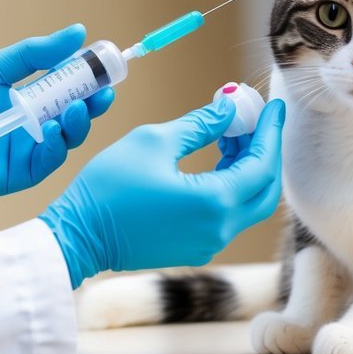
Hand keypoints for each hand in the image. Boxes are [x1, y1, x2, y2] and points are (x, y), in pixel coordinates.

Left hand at [0, 24, 115, 242]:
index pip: (68, 86)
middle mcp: (35, 125)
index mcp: (29, 99)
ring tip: (77, 107)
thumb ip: (31, 54)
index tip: (104, 62)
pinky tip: (53, 130)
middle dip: (94, 100)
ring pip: (69, 137)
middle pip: (76, 112)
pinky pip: (49, 160)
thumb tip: (76, 32)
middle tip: (105, 89)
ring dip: (79, 121)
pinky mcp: (23, 173)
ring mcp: (31, 150)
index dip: (88, 76)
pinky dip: (57, 145)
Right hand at [40, 98, 284, 288]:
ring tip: (230, 131)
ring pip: (247, 201)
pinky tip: (217, 158)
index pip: (263, 164)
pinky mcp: (195, 247)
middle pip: (265, 189)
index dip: (271, 132)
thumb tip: (227, 109)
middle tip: (255, 119)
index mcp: (214, 202)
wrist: (78, 235)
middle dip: (264, 150)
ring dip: (246, 166)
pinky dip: (230, 184)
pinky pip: (228, 214)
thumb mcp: (153, 141)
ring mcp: (209, 243)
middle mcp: (219, 229)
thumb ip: (199, 124)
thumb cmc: (109, 186)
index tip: (274, 105)